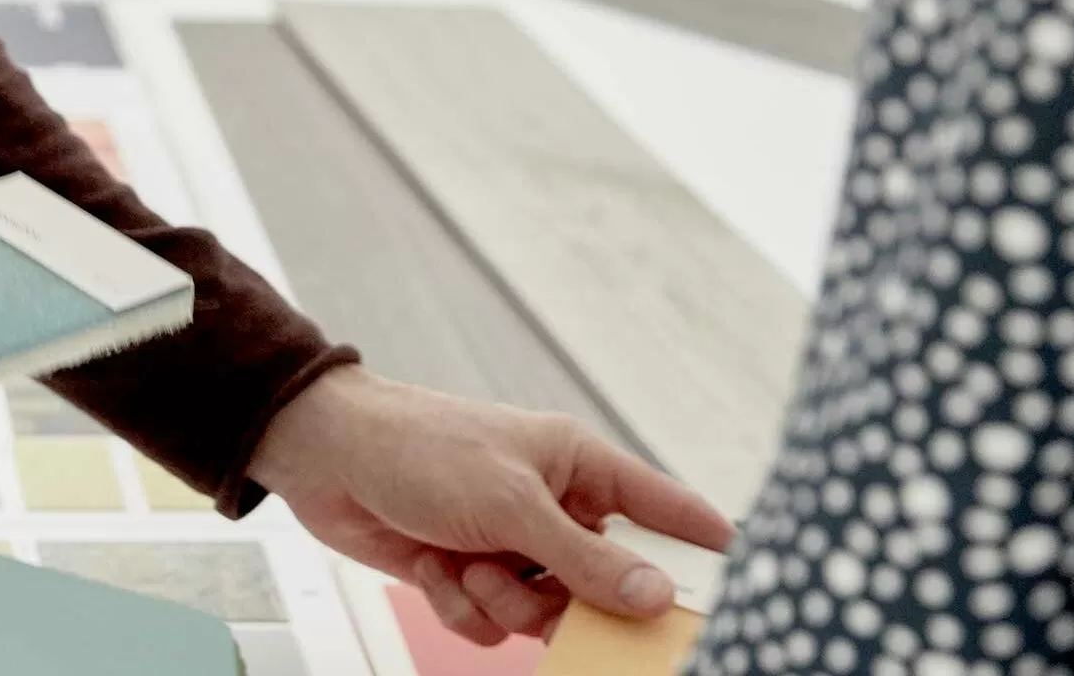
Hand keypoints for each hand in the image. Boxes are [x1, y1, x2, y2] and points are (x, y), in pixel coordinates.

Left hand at [250, 367, 732, 645]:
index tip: (749, 578)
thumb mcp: (511, 503)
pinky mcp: (466, 572)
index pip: (666, 508)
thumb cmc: (420, 449)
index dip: (706, 544)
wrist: (324, 458)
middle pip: (606, 582)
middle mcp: (553, 506)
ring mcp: (510, 543)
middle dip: (571, 600)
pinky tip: (436, 570)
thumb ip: (584, 556)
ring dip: (506, 603)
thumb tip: (653, 596)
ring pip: (546, 613)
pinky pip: (492, 623)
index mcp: (580, 467)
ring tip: (469, 566)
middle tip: (548, 596)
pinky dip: (463, 607)